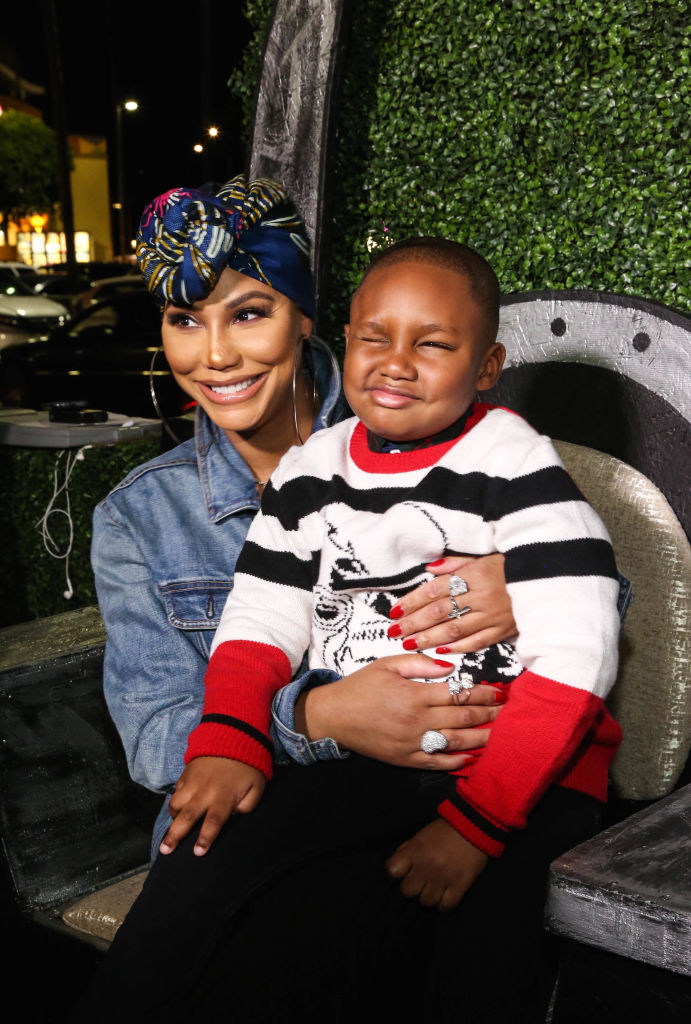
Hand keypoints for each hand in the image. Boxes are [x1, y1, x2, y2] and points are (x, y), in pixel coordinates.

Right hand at [160, 756, 264, 856]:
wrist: (233, 737)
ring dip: (173, 818)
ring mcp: (193, 782)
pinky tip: (178, 808)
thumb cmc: (247, 766)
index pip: (213, 822)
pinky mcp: (186, 773)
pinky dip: (175, 801)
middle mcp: (205, 791)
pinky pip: (175, 791)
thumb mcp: (256, 787)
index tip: (197, 853)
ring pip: (175, 804)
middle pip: (187, 817)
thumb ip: (247, 806)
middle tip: (165, 850)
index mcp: (224, 797)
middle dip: (175, 836)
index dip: (205, 839)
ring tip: (173, 827)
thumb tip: (233, 816)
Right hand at [298, 653, 504, 769]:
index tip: (499, 691)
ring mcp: (412, 742)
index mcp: (414, 694)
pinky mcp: (406, 759)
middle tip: (508, 711)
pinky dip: (457, 761)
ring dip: (481, 738)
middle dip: (489, 714)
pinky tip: (472, 757)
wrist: (334, 716)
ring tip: (500, 734)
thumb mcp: (387, 664)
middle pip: (462, 718)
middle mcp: (417, 720)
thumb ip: (419, 663)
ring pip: (455, 742)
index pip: (458, 694)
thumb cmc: (361, 686)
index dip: (481, 692)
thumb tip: (449, 667)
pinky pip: (437, 762)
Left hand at [386, 818, 487, 909]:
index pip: (392, 871)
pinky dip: (444, 905)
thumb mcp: (421, 835)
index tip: (402, 872)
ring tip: (434, 889)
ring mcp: (443, 878)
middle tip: (420, 881)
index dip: (395, 873)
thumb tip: (400, 866)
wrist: (474, 826)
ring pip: (426, 902)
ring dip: (428, 896)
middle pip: (407, 891)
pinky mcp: (460, 886)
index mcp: (415, 851)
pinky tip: (445, 896)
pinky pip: (445, 906)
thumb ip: (408, 850)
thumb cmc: (444, 830)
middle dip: (412, 887)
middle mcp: (426, 866)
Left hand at [389, 553, 516, 653]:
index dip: (413, 601)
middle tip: (394, 631)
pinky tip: (439, 652)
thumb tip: (428, 570)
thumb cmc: (509, 567)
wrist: (546, 579)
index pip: (436, 590)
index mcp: (474, 575)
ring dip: (429, 638)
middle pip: (440, 612)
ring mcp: (493, 615)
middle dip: (414, 623)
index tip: (395, 611)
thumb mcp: (482, 557)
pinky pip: (477, 642)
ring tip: (409, 643)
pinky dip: (457, 648)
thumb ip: (454, 564)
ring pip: (455, 630)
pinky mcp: (504, 630)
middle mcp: (481, 596)